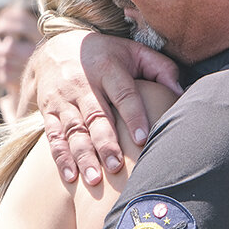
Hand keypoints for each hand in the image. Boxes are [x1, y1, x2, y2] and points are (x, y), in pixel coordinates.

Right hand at [19, 30, 180, 185]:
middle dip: (105, 143)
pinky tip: (70, 177)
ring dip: (82, 156)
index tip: (143, 139)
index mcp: (107, 68)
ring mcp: (63, 99)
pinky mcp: (48, 111)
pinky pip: (53, 136)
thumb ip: (160, 68)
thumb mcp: (133, 51)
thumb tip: (180, 93)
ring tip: (94, 179)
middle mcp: (82, 83)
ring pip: (73, 130)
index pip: (123, 93)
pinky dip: (61, 158)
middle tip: (116, 167)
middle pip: (95, 116)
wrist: (55, 49)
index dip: (133, 116)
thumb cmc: (106, 55)